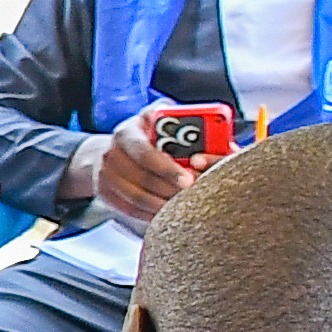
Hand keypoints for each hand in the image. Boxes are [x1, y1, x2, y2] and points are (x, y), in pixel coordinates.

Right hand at [90, 108, 207, 231]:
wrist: (107, 149)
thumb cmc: (145, 133)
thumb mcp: (161, 117)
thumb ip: (189, 124)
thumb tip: (227, 144)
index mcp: (127, 131)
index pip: (146, 153)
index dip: (169, 169)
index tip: (190, 179)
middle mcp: (111, 153)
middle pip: (144, 180)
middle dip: (172, 190)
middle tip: (194, 196)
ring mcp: (105, 175)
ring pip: (138, 199)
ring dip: (164, 205)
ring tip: (186, 206)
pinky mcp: (104, 194)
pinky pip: (131, 210)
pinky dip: (152, 214)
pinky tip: (169, 213)